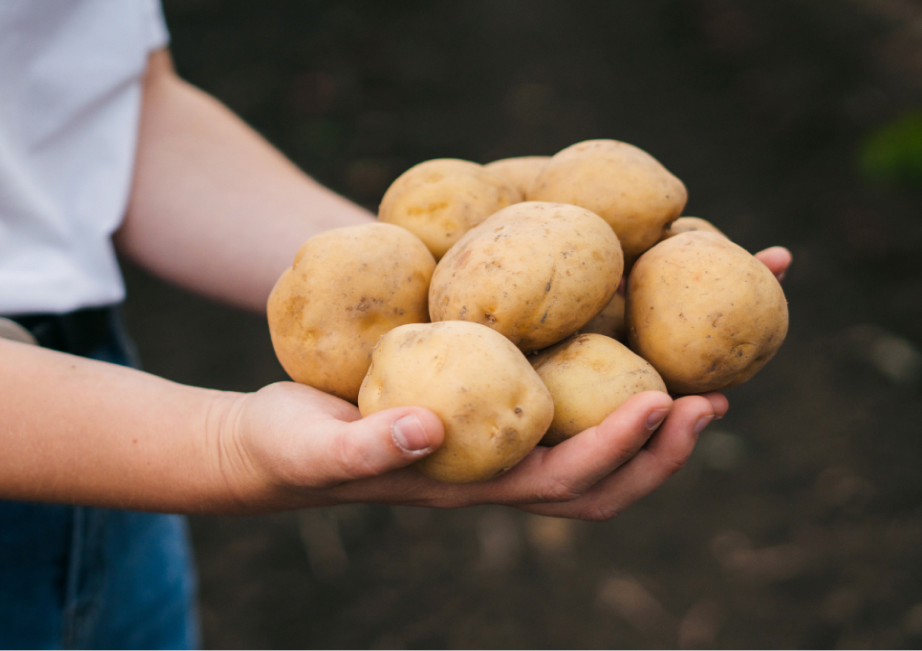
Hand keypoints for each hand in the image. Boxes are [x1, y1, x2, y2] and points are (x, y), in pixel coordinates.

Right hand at [219, 247, 790, 519]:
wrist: (277, 445)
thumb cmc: (292, 448)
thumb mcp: (318, 446)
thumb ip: (366, 446)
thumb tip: (428, 427)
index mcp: (471, 485)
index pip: (564, 479)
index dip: (618, 448)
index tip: (664, 401)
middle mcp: (496, 472)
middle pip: (602, 479)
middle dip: (663, 448)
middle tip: (714, 399)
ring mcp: (493, 445)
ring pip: (590, 446)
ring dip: (651, 424)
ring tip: (699, 382)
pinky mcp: (483, 409)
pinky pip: (557, 401)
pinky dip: (605, 383)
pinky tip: (621, 341)